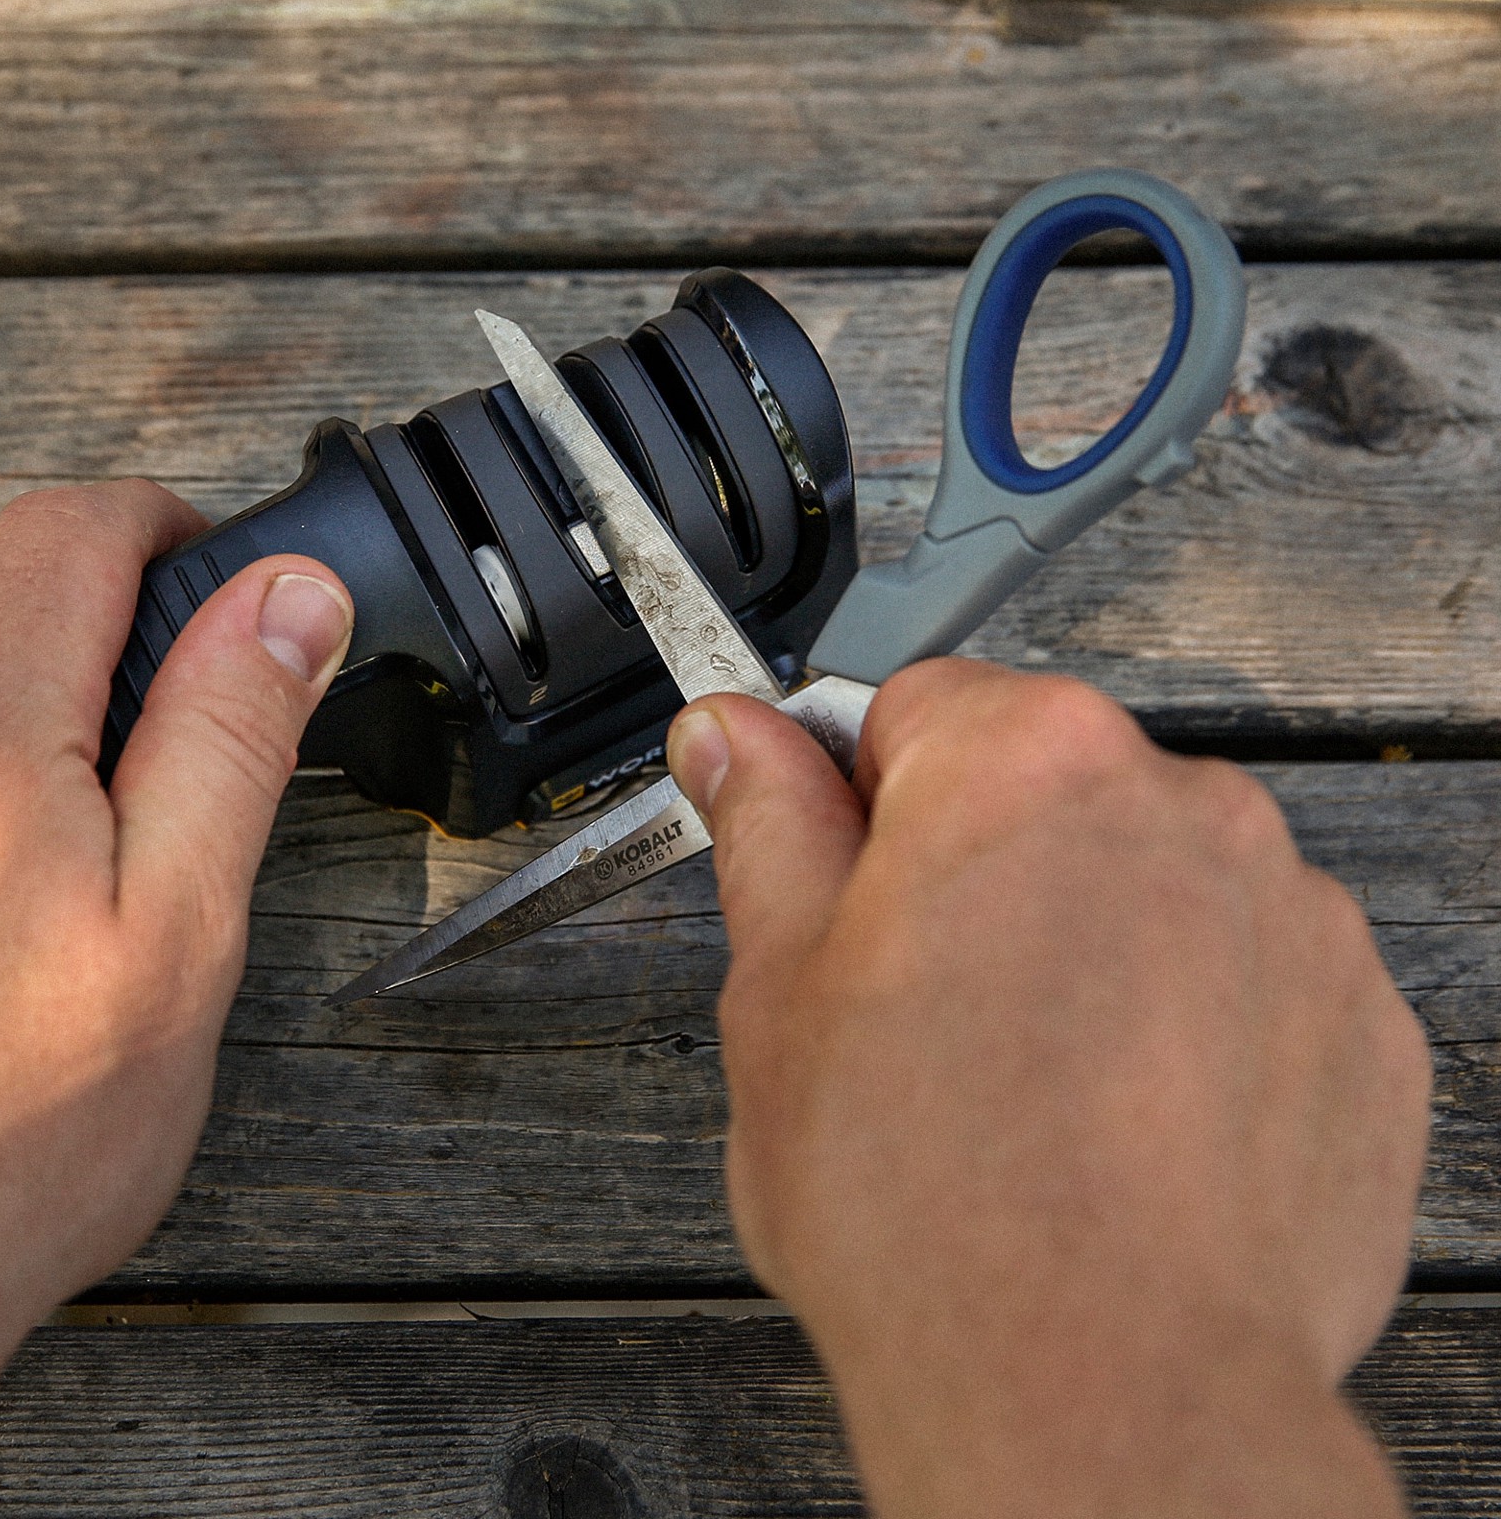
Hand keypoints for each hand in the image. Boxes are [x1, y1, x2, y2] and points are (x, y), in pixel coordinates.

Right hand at [667, 661, 1430, 1518]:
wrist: (1097, 1391)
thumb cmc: (930, 1200)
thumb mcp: (780, 987)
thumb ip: (766, 824)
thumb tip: (736, 735)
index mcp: (1021, 761)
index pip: (916, 707)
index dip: (862, 805)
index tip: (852, 884)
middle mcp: (1179, 803)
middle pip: (1044, 790)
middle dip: (982, 871)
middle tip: (924, 1005)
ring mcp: (1290, 914)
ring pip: (1150, 884)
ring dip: (1093, 946)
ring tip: (1029, 1087)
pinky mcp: (1362, 1024)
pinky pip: (1251, 981)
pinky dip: (1196, 1030)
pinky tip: (1124, 1127)